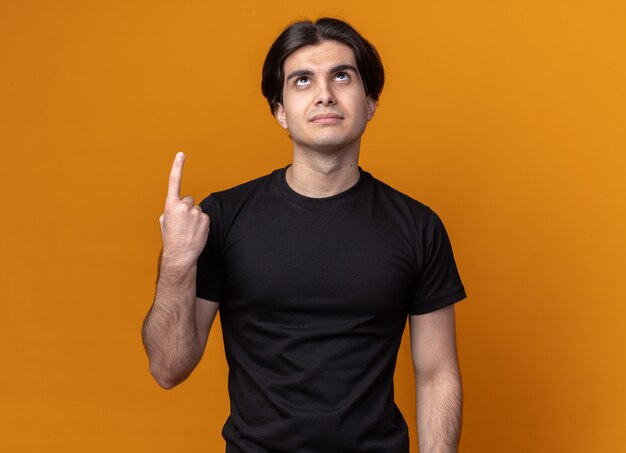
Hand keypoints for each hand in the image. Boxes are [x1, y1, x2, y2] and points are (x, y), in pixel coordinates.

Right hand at [159, 152, 209, 267]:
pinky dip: (201, 223)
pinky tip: (196, 232)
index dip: (177, 166)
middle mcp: (183, 206)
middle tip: (183, 223)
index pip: (174, 181)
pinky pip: (204, 217)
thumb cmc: (171, 239)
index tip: (181, 154)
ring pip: (197, 209)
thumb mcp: (164, 221)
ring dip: (195, 217)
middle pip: (189, 199)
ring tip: (189, 230)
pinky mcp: (206, 219)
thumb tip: (177, 206)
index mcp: (171, 205)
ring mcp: (196, 212)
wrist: (181, 255)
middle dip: (187, 208)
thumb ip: (170, 209)